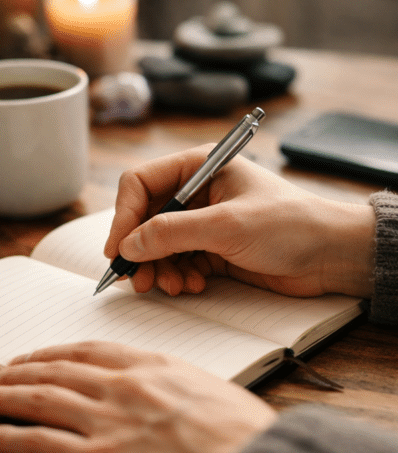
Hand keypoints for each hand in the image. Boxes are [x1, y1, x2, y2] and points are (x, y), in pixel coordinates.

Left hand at [0, 341, 277, 452]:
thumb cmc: (248, 437)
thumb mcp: (209, 390)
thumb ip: (172, 386)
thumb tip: (161, 394)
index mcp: (149, 366)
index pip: (84, 351)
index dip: (49, 353)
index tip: (30, 358)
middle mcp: (120, 386)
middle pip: (52, 370)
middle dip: (14, 372)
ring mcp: (106, 420)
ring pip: (37, 398)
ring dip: (1, 396)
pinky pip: (38, 441)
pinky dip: (6, 435)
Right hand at [102, 146, 374, 297]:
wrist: (334, 256)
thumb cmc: (292, 225)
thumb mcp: (226, 226)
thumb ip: (171, 233)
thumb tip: (127, 246)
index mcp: (198, 167)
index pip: (140, 184)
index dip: (123, 216)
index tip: (118, 249)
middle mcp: (196, 191)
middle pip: (144, 218)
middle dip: (140, 250)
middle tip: (137, 279)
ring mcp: (203, 221)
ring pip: (158, 244)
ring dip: (158, 268)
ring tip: (171, 286)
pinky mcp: (212, 248)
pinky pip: (177, 261)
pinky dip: (177, 276)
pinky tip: (193, 285)